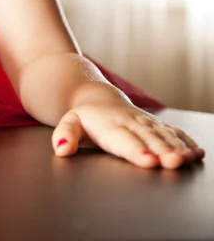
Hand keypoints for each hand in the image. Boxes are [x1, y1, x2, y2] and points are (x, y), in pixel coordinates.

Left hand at [51, 86, 204, 168]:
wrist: (96, 97)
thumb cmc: (83, 117)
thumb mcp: (68, 123)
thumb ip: (64, 135)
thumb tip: (61, 150)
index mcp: (110, 126)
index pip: (123, 140)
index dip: (136, 150)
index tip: (148, 160)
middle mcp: (131, 123)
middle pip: (148, 139)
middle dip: (162, 151)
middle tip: (172, 162)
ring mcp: (145, 123)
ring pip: (164, 135)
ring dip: (178, 147)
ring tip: (188, 159)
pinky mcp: (155, 125)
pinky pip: (173, 132)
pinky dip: (186, 142)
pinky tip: (197, 153)